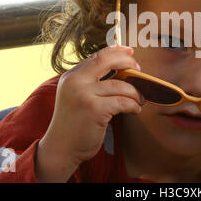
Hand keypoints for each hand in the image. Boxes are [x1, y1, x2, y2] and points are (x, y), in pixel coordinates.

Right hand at [35, 45, 143, 181]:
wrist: (60, 149)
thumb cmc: (73, 124)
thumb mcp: (76, 96)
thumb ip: (90, 81)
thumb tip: (119, 68)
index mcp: (71, 76)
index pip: (97, 56)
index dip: (116, 51)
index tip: (129, 52)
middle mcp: (75, 81)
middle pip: (107, 61)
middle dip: (127, 63)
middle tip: (139, 70)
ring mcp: (84, 94)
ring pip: (120, 85)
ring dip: (134, 92)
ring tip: (139, 99)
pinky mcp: (95, 109)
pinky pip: (123, 101)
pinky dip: (133, 105)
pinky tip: (135, 110)